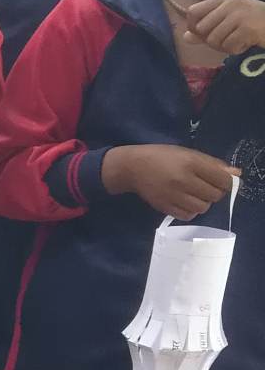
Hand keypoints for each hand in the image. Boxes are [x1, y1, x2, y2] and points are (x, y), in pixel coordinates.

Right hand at [103, 142, 236, 219]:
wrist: (132, 167)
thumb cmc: (163, 156)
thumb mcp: (188, 153)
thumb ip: (213, 164)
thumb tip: (237, 174)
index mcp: (191, 163)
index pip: (223, 180)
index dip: (226, 183)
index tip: (219, 181)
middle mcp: (183, 180)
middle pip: (215, 195)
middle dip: (214, 192)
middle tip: (204, 187)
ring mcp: (173, 195)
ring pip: (203, 208)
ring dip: (202, 202)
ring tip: (194, 195)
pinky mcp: (164, 207)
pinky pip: (188, 215)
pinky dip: (190, 211)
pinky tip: (184, 202)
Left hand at [183, 0, 264, 56]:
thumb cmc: (256, 24)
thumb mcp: (230, 22)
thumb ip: (207, 29)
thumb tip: (185, 37)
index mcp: (225, 0)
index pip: (193, 12)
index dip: (193, 26)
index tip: (203, 34)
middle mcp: (231, 5)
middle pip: (201, 29)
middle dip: (211, 41)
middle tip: (228, 39)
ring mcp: (240, 15)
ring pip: (213, 40)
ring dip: (225, 47)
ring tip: (239, 41)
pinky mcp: (248, 28)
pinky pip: (228, 47)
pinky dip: (236, 50)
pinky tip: (247, 44)